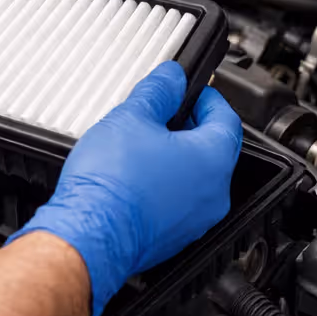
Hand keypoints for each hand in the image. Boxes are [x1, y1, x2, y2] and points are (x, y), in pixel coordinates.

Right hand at [10, 61, 241, 315]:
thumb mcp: (133, 117)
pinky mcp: (174, 237)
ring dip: (177, 158)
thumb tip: (172, 78)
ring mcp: (196, 220)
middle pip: (213, 149)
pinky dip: (166, 186)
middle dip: (190, 127)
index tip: (191, 90)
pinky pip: (179, 203)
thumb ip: (159, 91)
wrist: (90, 236)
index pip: (226, 118)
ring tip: (144, 145)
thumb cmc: (111, 184)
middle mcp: (214, 194)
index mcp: (213, 159)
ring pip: (196, 178)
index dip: (208, 98)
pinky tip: (138, 177)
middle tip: (163, 114)